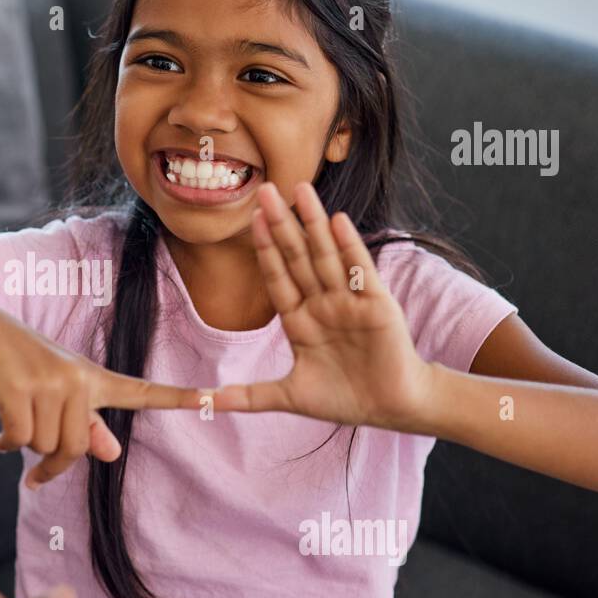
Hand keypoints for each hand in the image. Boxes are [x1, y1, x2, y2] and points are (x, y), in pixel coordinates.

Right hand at [0, 300, 201, 486]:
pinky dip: (5, 442)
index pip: (144, 392)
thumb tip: (113, 455)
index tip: (217, 397)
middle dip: (50, 465)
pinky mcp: (20, 388)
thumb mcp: (59, 391)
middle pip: (75, 448)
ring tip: (11, 426)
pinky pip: (19, 439)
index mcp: (95, 378)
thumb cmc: (22, 363)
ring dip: (24, 446)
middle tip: (34, 473)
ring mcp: (50, 381)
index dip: (182, 398)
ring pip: (44, 446)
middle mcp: (79, 379)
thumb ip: (87, 425)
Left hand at [209, 182, 433, 430]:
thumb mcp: (289, 396)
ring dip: (313, 223)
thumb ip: (249, 395)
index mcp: (299, 320)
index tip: (250, 218)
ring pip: (326, 256)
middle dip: (281, 224)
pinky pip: (360, 272)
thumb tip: (206, 402)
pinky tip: (337, 221)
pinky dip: (349, 246)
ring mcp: (349, 302)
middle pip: (297, 257)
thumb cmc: (344, 398)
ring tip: (301, 190)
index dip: (265, 248)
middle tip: (265, 189)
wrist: (391, 408)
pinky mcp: (377, 306)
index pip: (277, 276)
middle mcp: (322, 304)